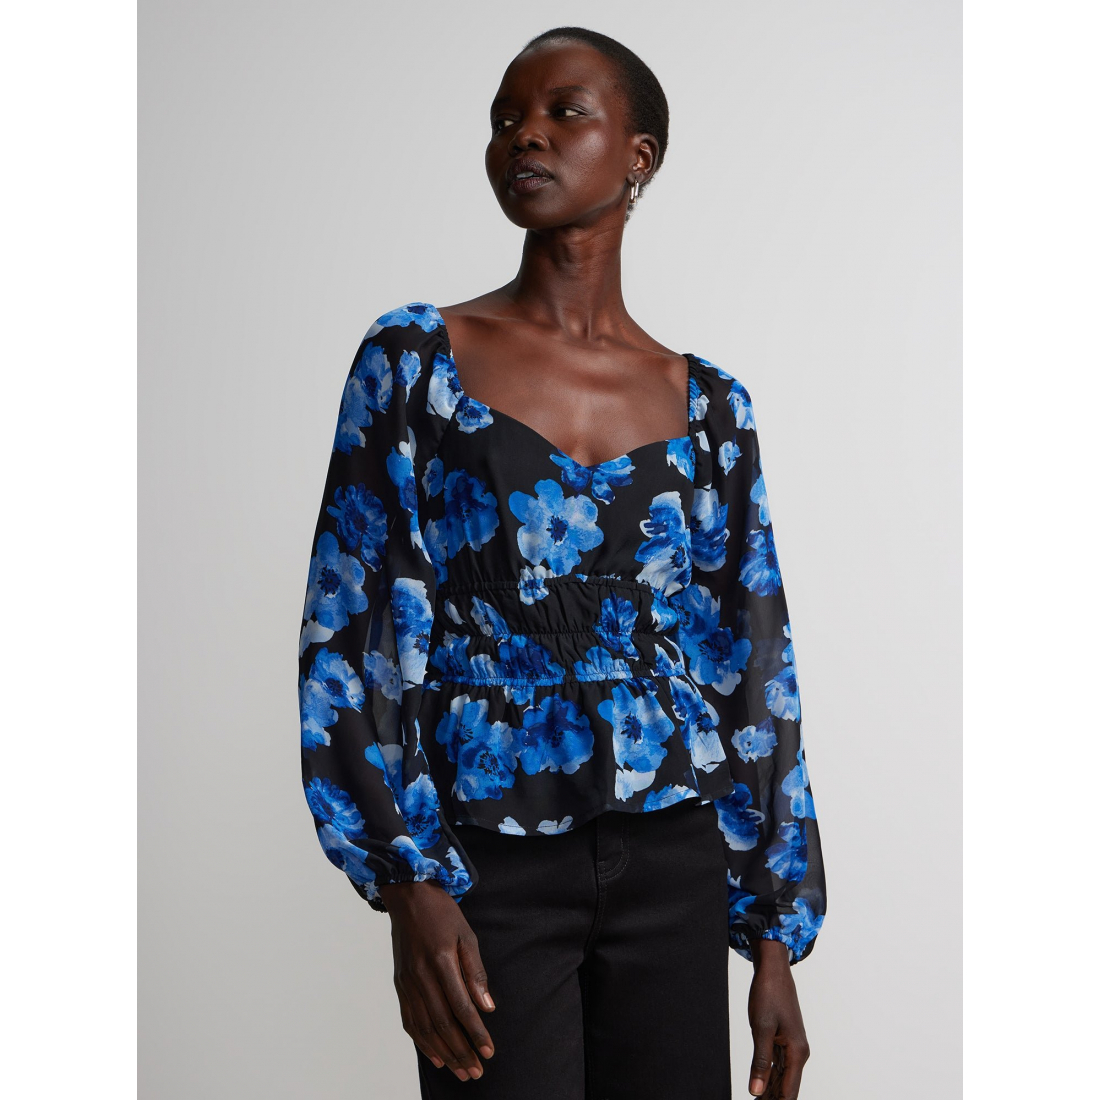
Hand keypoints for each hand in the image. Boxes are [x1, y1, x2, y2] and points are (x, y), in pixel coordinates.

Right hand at [380, 881, 495, 1080]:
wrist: (408, 896)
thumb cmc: (442, 913)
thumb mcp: (466, 934)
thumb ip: (476, 971)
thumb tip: (487, 1007)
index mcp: (440, 960)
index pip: (461, 1007)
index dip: (476, 1032)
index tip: (489, 1052)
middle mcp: (420, 975)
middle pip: (441, 1024)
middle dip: (460, 1052)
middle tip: (476, 1072)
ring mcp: (407, 982)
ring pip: (424, 1027)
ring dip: (443, 1053)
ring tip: (460, 1070)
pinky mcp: (399, 984)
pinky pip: (409, 1020)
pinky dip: (422, 1042)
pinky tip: (435, 1056)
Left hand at [746, 938, 809, 1098]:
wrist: (773, 969)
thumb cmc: (768, 994)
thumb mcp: (761, 1028)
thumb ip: (760, 1061)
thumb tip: (756, 1091)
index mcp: (797, 1052)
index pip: (789, 1093)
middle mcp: (798, 1052)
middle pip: (786, 1088)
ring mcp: (791, 1046)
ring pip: (781, 1078)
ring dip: (769, 1092)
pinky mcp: (783, 1039)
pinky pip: (777, 1065)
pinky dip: (768, 1077)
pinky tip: (760, 1087)